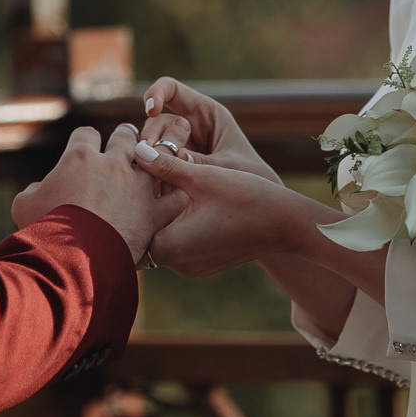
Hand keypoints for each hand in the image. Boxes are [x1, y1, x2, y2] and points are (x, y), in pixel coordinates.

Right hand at [9, 125, 164, 264]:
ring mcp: (137, 187)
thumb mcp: (24, 207)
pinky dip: (179, 192)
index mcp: (79, 158)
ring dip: (165, 147)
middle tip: (128, 141)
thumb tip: (37, 190)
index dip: (86, 139)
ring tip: (172, 142)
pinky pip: (175, 196)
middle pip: (125, 135)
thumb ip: (32, 191)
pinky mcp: (154, 213)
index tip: (87, 146)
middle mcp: (112, 164)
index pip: (85, 134)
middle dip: (126, 137)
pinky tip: (183, 189)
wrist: (72, 260)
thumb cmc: (44, 232)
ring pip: (159, 155)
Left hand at [132, 140, 325, 276]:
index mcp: (170, 246)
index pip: (131, 224)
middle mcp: (176, 264)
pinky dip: (178, 225)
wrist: (287, 225)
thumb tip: (136, 149)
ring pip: (162, 238)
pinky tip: (186, 202)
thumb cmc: (247, 198)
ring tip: (165, 186)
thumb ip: (165, 164)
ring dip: (162, 215)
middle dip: (144, 206)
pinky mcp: (202, 265)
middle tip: (143, 178)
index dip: (128, 200)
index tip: (128, 178)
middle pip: (145, 232)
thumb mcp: (202, 176)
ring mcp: (190, 268)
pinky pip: (180, 245)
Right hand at [140, 78, 280, 184]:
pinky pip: (155, 166)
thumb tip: (158, 158)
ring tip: (153, 178)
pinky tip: (156, 190)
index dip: (156, 93)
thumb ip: (196, 162)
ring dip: (148, 158)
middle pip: (156, 120)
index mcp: (206, 114)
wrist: (257, 208)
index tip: (150, 110)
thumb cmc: (251, 179)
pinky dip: (152, 176)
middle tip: (148, 157)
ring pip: (151, 145)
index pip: (172, 90)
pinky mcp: (172, 169)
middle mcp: (189, 127)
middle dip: (151, 136)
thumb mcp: (226, 167)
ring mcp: (179, 148)